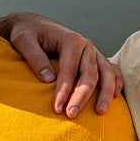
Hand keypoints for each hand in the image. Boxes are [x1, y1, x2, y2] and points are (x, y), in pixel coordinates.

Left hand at [0, 13, 122, 117]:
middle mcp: (86, 45)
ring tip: (100, 112)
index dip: (64, 90)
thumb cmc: (27, 33)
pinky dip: (116, 82)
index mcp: (71, 39)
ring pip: (106, 73)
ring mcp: (93, 52)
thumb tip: (49, 79)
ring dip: (105, 93)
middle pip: (90, 74)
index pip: (69, 69)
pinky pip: (111, 70)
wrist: (33, 25)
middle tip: (71, 115)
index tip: (57, 108)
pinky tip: (116, 97)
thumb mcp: (23, 41)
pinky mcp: (95, 58)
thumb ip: (35, 58)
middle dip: (81, 97)